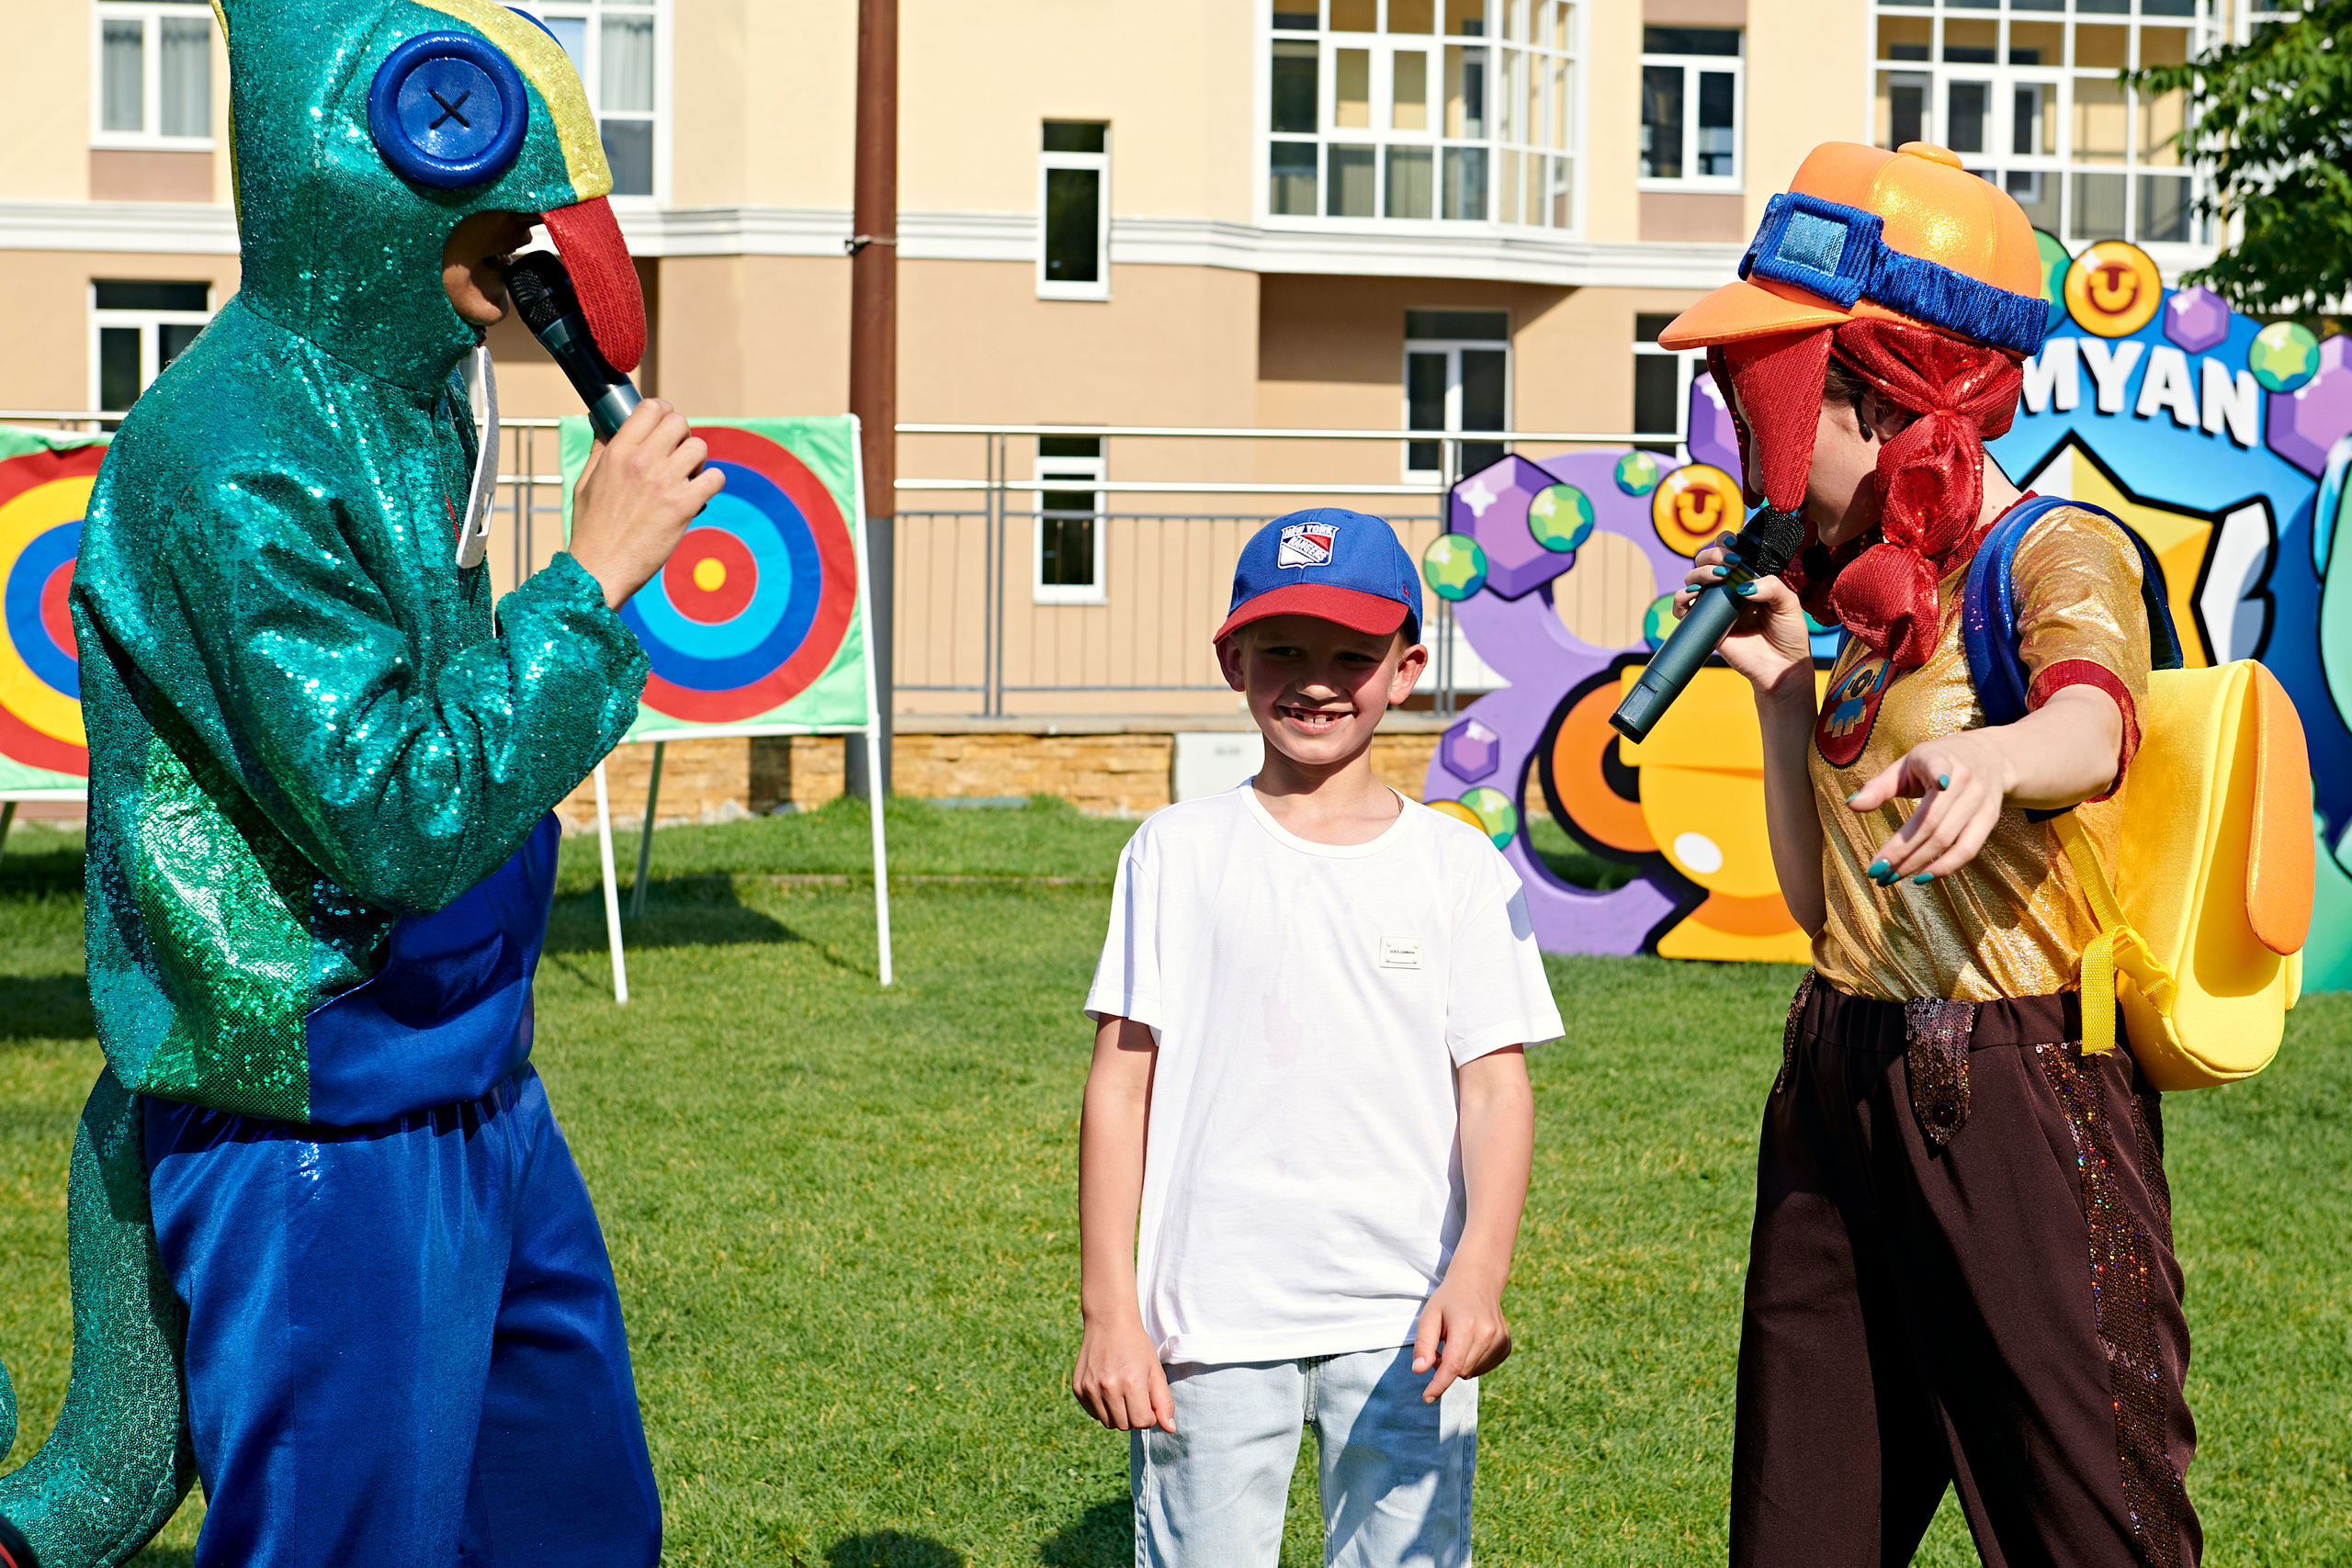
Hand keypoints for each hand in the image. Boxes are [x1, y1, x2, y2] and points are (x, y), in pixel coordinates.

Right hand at [567, 398, 724, 609]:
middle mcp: (643, 461)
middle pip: (680, 423)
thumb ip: (600, 450)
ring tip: (686, 477)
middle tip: (677, 455)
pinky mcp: (684, 506)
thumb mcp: (586, 481)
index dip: (664, 412)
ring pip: (700, 448)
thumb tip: (606, 425)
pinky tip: (699, 494)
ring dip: (698, 460)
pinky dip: (712, 483)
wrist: (600, 568)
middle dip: (682, 436)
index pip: (651, 408)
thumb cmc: (591, 528)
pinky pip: (715, 478)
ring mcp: (665, 483)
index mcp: (618, 451)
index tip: (665, 425)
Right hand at [1071, 1315, 1174, 1433]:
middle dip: (1133, 1416)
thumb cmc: (1136, 1347)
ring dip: (1118, 1413)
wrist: (1109, 1322)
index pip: (1141, 1423)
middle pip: (1124, 1426)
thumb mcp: (1155, 1371)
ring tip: (1121, 1391)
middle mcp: (1108, 1387)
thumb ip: (1164, 1402)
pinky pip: (1094, 1413)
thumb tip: (1169, 1429)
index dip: (1148, 1416)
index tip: (1148, 1401)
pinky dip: (1102, 1407)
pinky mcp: (1078, 1388)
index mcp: (1131, 1382)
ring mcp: (1090, 1388)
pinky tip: (1107, 1388)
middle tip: (1134, 1394)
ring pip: (1108, 1423)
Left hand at [1412, 1272, 1511, 1403]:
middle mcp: (1487, 1333)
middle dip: (1445, 1366)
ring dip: (1459, 1364)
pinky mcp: (1506, 1346)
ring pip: (1471, 1372)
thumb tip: (1418, 1371)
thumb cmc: (1448, 1300)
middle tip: (1440, 1343)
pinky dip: (1472, 1362)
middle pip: (1460, 1371)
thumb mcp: (1429, 1315)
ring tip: (1456, 1339)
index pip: (1453, 1365)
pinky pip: (1483, 1368)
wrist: (1478, 1282)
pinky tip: (1470, 1343)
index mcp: (1466, 1324)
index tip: (1427, 1398)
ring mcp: (1500, 1340)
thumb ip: (1423, 1344)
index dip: (1439, 1384)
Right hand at [1676, 535, 1813, 696]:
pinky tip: (1693, 594)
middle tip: (1728, 562)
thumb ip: (1771, 587)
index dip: (1726, 543)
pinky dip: (1681, 598)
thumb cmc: (1788, 635)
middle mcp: (1729, 590)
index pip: (1731, 554)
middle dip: (1713, 554)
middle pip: (1707, 562)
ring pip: (1693, 579)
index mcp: (1749, 580)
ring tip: (1717, 577)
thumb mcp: (1789, 604)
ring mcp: (1715, 607)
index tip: (1732, 542)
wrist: (1781, 667)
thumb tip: (1743, 586)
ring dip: (1700, 571)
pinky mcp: (1705, 625)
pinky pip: (1683, 609)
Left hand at [1846, 730, 2009, 884]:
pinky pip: (1968, 849)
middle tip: (1876, 871)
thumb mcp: (1908, 764)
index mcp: (1940, 758)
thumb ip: (1880, 786)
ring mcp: (1980, 800)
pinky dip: (1945, 867)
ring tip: (1891, 878)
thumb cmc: (1936, 762)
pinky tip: (1921, 877)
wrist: (1990, 757)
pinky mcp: (1990, 818)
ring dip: (1917, 863)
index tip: (1941, 782)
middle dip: (1901, 850)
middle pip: (1932, 821)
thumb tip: (1851, 805)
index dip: (1941, 773)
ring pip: (1948, 839)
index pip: (1941, 766)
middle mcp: (1964, 779)